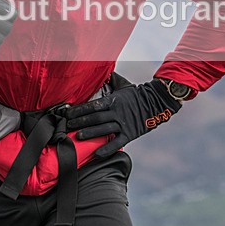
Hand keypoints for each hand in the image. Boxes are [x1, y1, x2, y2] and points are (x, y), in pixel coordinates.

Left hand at [65, 79, 183, 158]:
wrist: (156, 103)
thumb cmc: (137, 94)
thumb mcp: (123, 85)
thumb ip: (111, 79)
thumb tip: (102, 71)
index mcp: (113, 100)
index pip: (93, 105)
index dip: (79, 110)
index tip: (68, 114)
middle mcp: (116, 112)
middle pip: (95, 118)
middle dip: (80, 122)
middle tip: (68, 126)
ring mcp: (123, 124)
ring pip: (103, 129)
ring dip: (89, 133)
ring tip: (77, 137)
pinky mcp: (130, 134)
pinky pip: (117, 142)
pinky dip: (107, 149)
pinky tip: (96, 153)